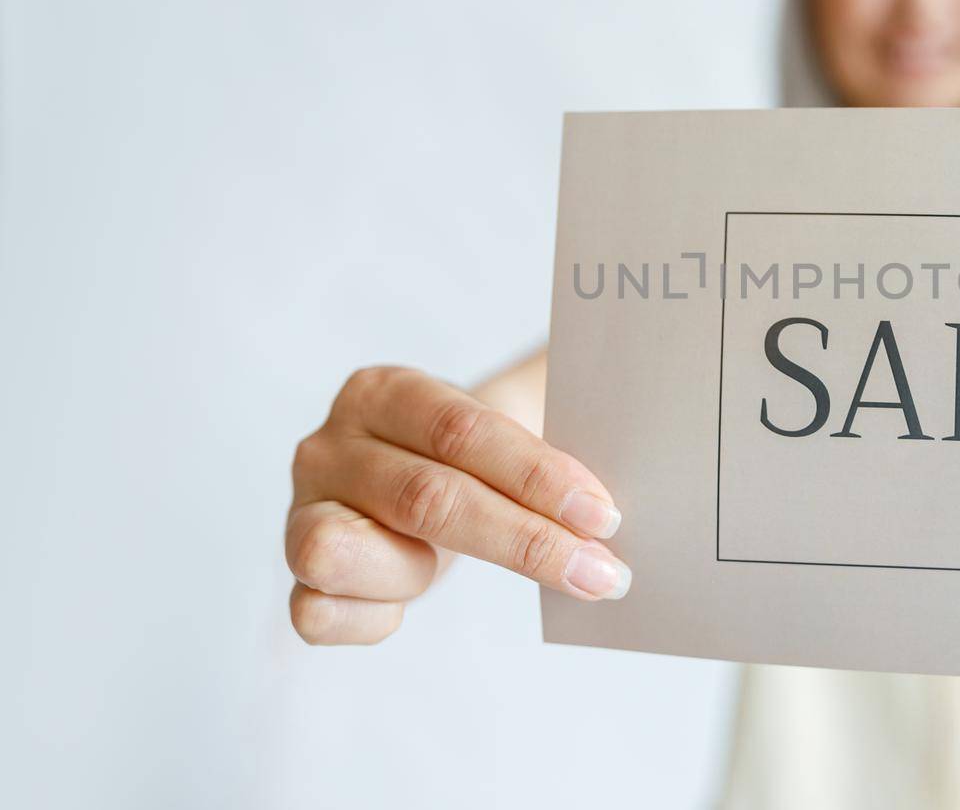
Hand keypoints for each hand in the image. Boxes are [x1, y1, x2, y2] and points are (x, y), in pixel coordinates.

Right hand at [285, 366, 627, 644]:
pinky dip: (371, 618)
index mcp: (384, 391)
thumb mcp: (507, 426)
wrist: (422, 472)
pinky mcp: (297, 575)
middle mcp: (330, 445)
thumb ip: (550, 444)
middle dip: (525, 540)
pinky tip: (408, 604)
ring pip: (344, 551)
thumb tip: (613, 501)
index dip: (538, 477)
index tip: (605, 515)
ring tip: (453, 570)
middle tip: (601, 572)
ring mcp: (302, 510)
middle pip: (426, 497)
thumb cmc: (474, 454)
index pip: (463, 433)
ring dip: (419, 572)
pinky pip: (316, 612)